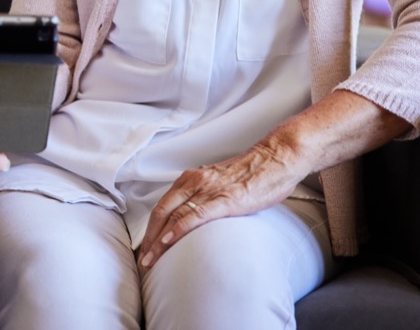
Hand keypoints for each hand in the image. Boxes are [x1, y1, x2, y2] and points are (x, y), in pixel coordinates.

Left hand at [138, 140, 300, 268]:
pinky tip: (167, 243)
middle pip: (161, 212)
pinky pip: (194, 216)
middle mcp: (194, 181)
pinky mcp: (224, 200)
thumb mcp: (219, 182)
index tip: (147, 247)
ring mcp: (208, 191)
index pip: (163, 205)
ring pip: (173, 216)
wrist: (275, 159)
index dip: (150, 228)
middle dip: (148, 238)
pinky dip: (177, 230)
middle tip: (144, 259)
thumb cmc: (252, 173)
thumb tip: (197, 216)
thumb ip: (205, 195)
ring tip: (151, 260)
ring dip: (158, 241)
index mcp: (192, 178)